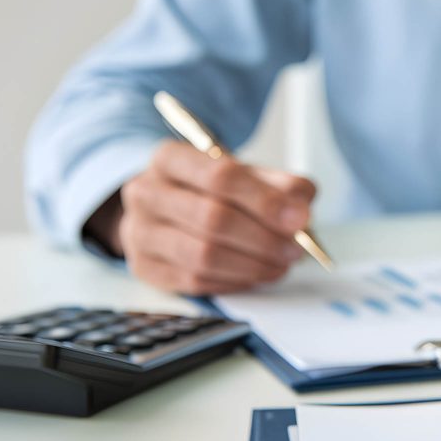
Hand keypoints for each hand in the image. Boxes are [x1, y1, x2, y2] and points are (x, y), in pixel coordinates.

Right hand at [85, 141, 315, 294]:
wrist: (169, 205)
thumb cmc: (214, 190)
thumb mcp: (248, 175)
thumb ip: (281, 186)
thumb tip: (301, 210)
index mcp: (171, 158)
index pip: (221, 177)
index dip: (265, 201)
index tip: (300, 219)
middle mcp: (146, 192)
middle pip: (212, 218)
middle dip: (263, 238)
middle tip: (296, 250)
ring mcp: (140, 232)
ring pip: (203, 256)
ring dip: (252, 265)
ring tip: (281, 264)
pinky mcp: (144, 267)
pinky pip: (195, 282)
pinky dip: (234, 281)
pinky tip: (254, 274)